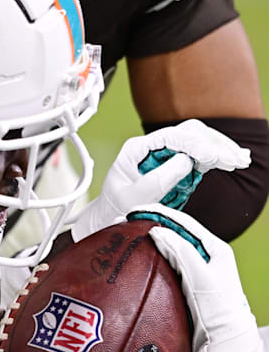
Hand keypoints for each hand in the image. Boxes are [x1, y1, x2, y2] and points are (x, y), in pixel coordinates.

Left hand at [71, 119, 249, 241]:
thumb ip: (157, 179)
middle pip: (188, 133)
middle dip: (213, 144)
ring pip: (198, 141)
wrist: (111, 217)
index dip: (194, 143)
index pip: (170, 136)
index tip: (212, 156)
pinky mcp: (174, 163)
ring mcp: (165, 153)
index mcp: (136, 149)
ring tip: (240, 160)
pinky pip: (199, 154)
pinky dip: (217, 157)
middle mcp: (152, 146)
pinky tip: (233, 160)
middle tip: (234, 159)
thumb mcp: (134, 198)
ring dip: (219, 149)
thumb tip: (185, 160)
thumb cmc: (117, 208)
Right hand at [128, 204, 260, 351]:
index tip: (137, 212)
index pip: (184, 222)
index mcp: (216, 249)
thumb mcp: (201, 277)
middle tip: (130, 223)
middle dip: (153, 224)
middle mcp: (206, 258)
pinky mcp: (185, 286)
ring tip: (132, 237)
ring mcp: (195, 272)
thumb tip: (158, 231)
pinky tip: (141, 261)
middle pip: (175, 233)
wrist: (222, 345)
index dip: (159, 213)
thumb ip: (180, 251)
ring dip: (151, 242)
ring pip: (170, 249)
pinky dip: (153, 259)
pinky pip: (166, 266)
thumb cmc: (220, 313)